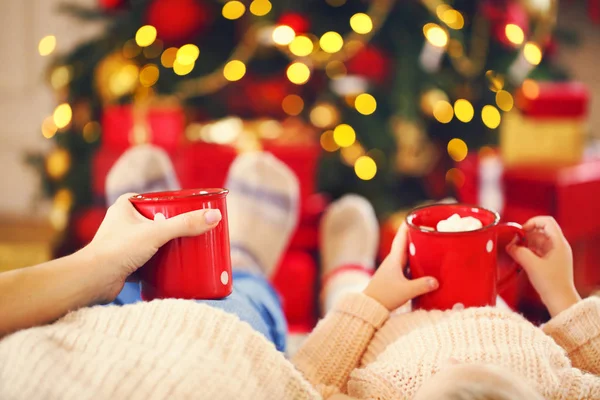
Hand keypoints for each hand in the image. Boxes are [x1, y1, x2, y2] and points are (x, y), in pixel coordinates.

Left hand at [84, 193, 221, 301]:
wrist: (92, 281)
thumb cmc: (117, 250)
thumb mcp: (156, 233)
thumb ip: (185, 224)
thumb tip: (215, 217)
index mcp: (126, 205)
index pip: (158, 199)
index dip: (177, 204)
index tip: (195, 212)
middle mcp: (124, 221)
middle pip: (159, 220)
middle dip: (177, 227)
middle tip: (198, 231)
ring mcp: (124, 242)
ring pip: (155, 240)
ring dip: (170, 245)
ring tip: (191, 248)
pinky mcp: (126, 261)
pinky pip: (150, 257)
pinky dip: (162, 261)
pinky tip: (177, 264)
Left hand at [363, 222, 438, 310]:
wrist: (369, 307)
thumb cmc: (384, 296)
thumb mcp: (406, 291)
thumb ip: (422, 285)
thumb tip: (436, 281)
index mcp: (394, 259)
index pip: (401, 238)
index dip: (406, 227)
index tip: (413, 217)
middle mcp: (392, 262)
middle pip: (405, 245)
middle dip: (415, 237)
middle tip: (427, 230)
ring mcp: (392, 270)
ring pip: (406, 256)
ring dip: (416, 251)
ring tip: (430, 246)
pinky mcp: (394, 279)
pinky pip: (407, 267)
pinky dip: (415, 264)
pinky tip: (424, 267)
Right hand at [506, 216, 580, 316]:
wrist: (560, 300)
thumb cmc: (551, 283)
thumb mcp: (531, 265)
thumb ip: (518, 252)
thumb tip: (510, 246)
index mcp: (558, 243)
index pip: (546, 221)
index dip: (532, 222)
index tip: (520, 231)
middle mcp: (557, 246)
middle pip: (539, 232)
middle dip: (525, 236)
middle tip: (513, 244)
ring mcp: (554, 254)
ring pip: (537, 242)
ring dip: (524, 245)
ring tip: (514, 253)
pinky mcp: (549, 262)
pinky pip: (536, 251)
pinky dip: (527, 253)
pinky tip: (519, 259)